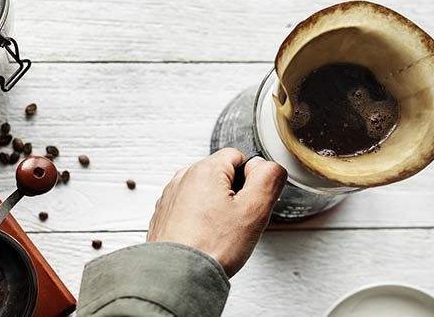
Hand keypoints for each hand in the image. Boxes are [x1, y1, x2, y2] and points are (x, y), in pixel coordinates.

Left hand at [146, 148, 286, 276]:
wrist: (176, 277)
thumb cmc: (211, 248)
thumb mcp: (255, 210)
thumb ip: (269, 178)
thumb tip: (269, 166)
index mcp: (204, 170)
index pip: (239, 157)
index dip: (252, 180)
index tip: (249, 203)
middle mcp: (183, 178)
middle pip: (222, 175)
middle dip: (234, 195)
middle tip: (237, 222)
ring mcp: (170, 198)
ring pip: (205, 194)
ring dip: (216, 209)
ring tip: (220, 234)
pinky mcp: (164, 217)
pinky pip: (190, 211)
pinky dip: (199, 222)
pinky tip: (204, 239)